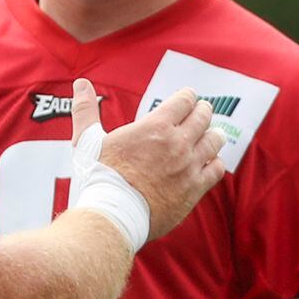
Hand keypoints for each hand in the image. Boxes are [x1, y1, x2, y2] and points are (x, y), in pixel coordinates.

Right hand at [88, 80, 225, 240]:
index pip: (186, 100)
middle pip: (204, 116)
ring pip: (215, 141)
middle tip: (201, 112)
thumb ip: (86, 110)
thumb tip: (81, 84)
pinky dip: (215, 163)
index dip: (187, 97)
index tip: (187, 99)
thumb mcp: (88, 140)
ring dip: (212, 135)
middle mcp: (177, 143)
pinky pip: (217, 169)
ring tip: (210, 135)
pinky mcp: (194, 189)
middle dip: (202, 111)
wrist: (112, 215)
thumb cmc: (98, 177)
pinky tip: (209, 163)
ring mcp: (188, 166)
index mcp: (155, 126)